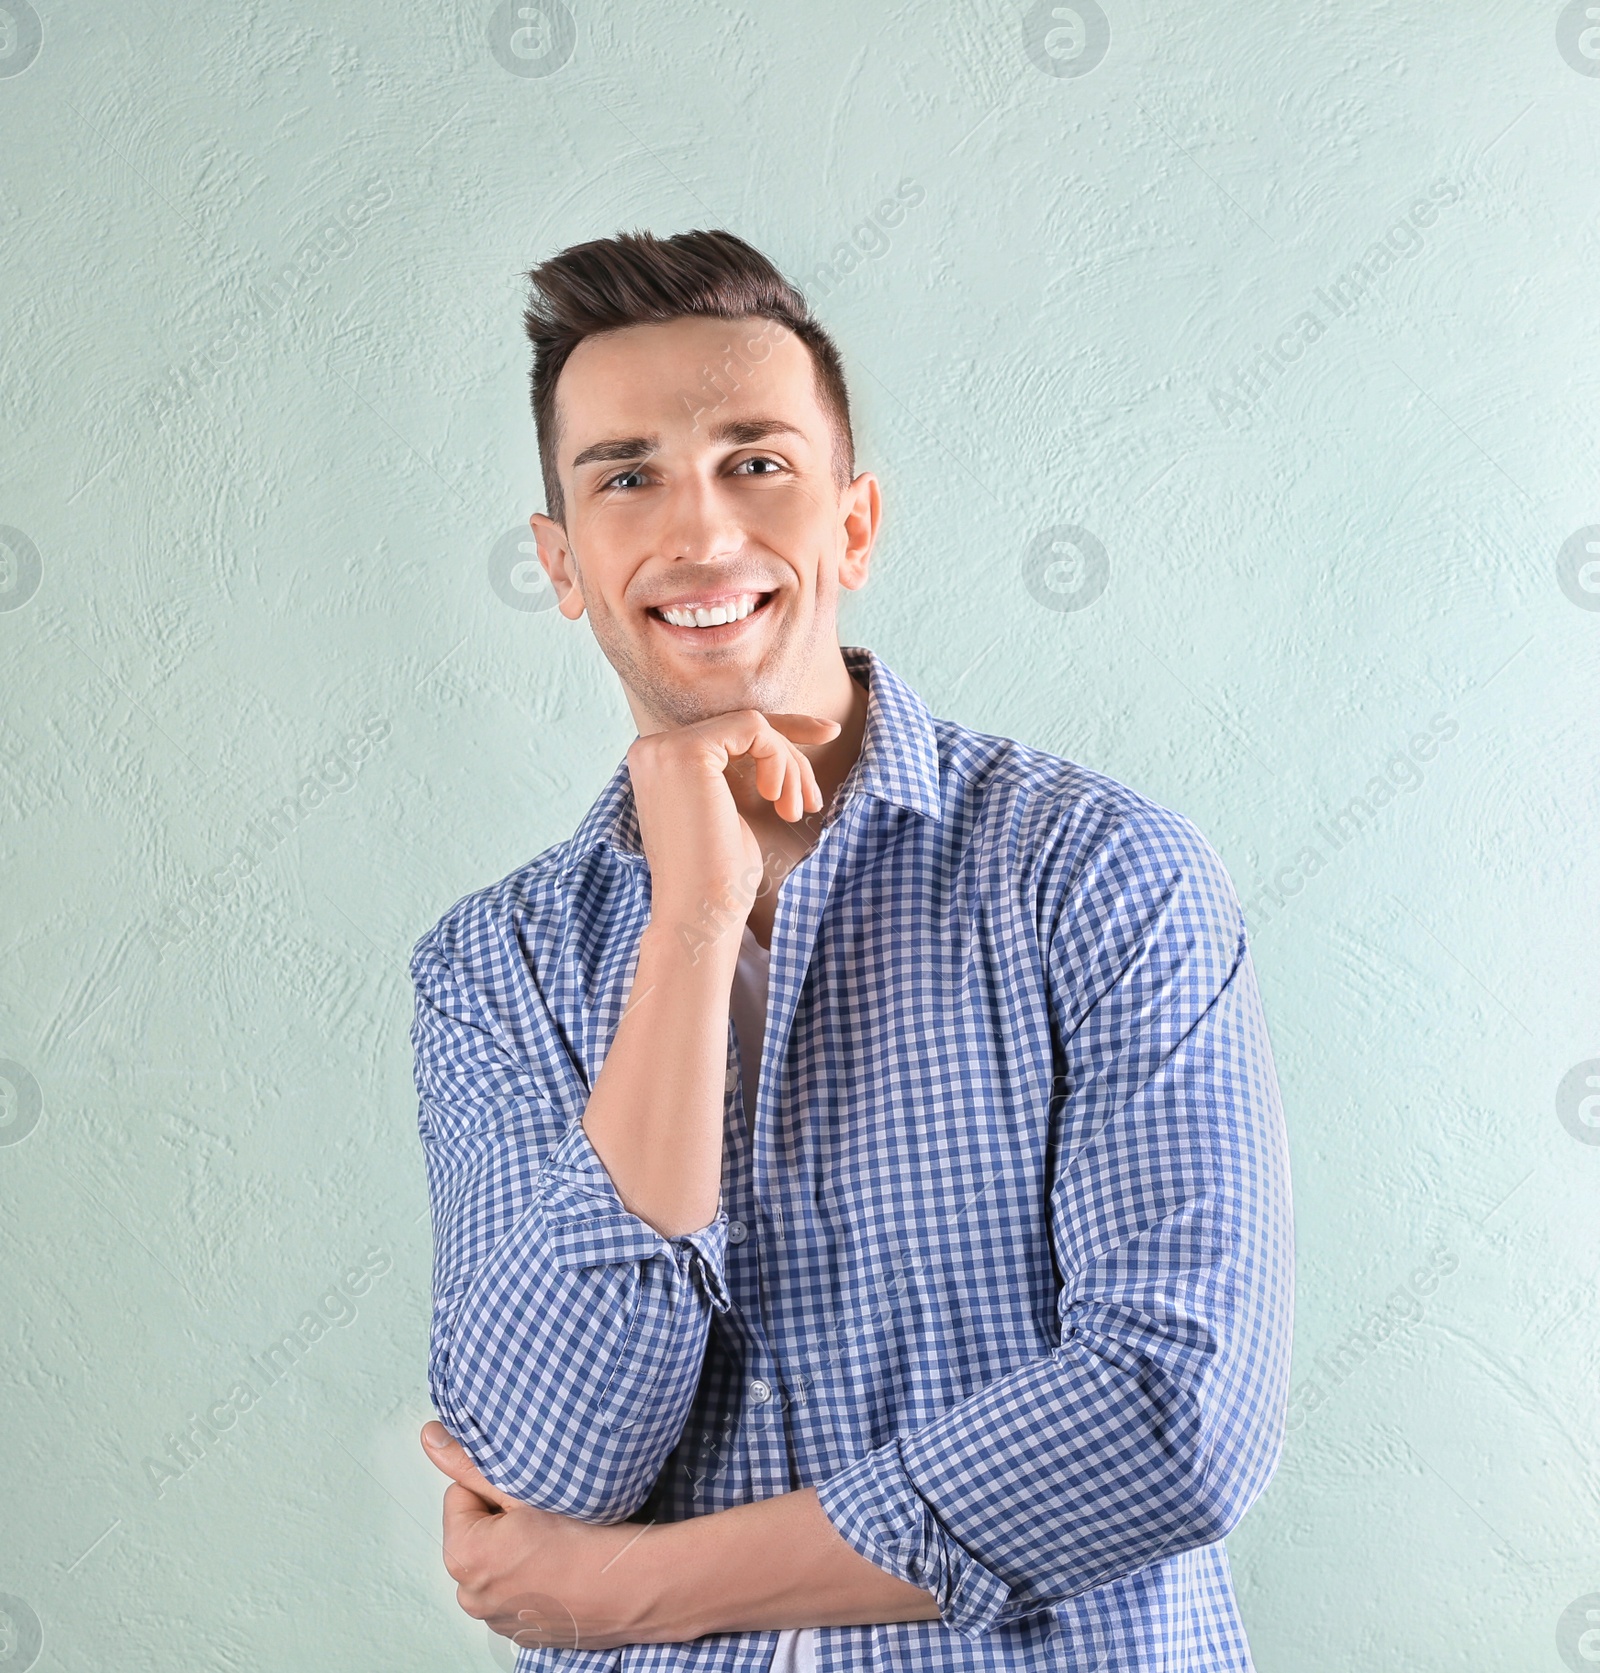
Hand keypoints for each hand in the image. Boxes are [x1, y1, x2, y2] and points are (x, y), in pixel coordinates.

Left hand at [422, 1422, 662, 1651]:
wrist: (632, 1586)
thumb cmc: (583, 1538)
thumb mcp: (524, 1487)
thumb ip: (471, 1463)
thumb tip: (431, 1438)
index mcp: (463, 1556)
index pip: (461, 1496)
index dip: (497, 1487)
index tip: (529, 1496)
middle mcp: (471, 1596)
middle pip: (476, 1531)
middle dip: (503, 1520)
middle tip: (545, 1517)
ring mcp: (497, 1620)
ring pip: (496, 1561)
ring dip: (516, 1549)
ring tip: (556, 1543)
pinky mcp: (523, 1633)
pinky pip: (515, 1591)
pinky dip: (532, 1578)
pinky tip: (560, 1568)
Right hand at [626, 709, 839, 928]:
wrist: (702, 915)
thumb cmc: (721, 876)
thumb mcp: (737, 807)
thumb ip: (746, 768)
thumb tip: (800, 731)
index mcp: (659, 764)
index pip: (730, 733)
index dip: (782, 735)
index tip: (829, 733)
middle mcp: (652, 749)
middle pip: (743, 728)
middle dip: (790, 759)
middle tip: (809, 803)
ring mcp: (664, 748)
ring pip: (753, 725)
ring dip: (790, 766)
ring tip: (794, 811)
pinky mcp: (687, 752)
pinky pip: (754, 727)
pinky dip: (780, 760)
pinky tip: (775, 800)